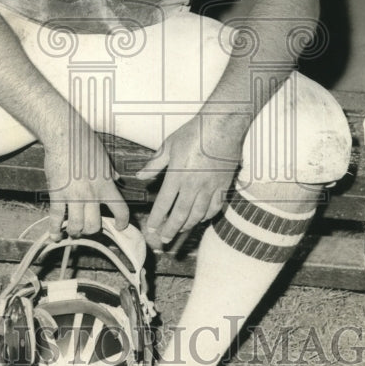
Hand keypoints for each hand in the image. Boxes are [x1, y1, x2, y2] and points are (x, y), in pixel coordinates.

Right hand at [43, 124, 128, 239]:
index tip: (120, 226)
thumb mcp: (104, 158)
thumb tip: (116, 178)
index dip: (122, 222)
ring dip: (75, 231)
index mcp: (106, 185)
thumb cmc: (85, 142)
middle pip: (94, 225)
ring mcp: (73, 196)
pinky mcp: (57, 194)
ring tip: (73, 230)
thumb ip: (110, 173)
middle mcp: (91, 194)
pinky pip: (56, 217)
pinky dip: (54, 230)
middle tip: (89, 227)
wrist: (65, 135)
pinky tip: (55, 235)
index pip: (120, 210)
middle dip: (92, 230)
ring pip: (76, 226)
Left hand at [137, 114, 243, 247]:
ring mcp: (210, 187)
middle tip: (164, 239)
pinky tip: (201, 219)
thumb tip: (140, 176)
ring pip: (198, 214)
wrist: (221, 126)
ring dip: (187, 225)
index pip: (164, 203)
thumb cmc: (194, 133)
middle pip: (180, 214)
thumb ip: (154, 164)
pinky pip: (215, 207)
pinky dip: (207, 216)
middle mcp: (193, 185)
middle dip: (171, 229)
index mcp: (177, 175)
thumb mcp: (168, 145)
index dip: (157, 218)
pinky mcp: (223, 185)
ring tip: (180, 231)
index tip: (151, 228)